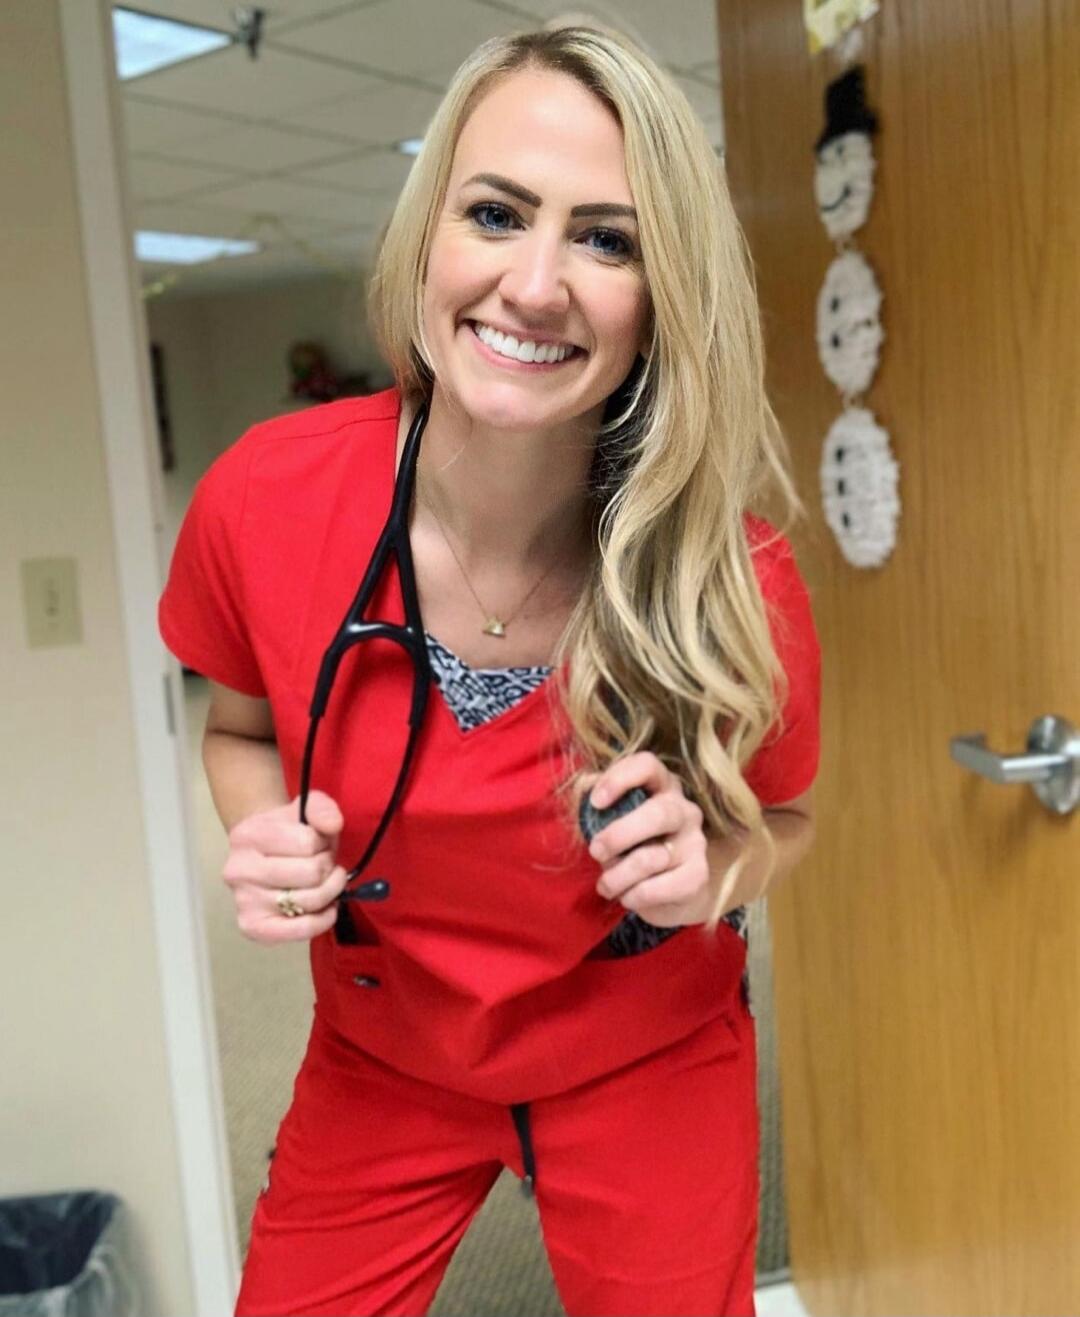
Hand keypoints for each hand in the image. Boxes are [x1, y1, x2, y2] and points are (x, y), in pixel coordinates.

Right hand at [221, 790, 348, 942]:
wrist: (261, 855)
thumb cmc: (288, 833)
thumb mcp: (305, 809)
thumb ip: (322, 808)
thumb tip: (333, 824)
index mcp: (248, 835)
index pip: (308, 842)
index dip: (323, 843)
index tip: (318, 843)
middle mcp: (238, 870)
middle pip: (311, 874)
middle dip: (328, 867)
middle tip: (323, 864)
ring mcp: (243, 901)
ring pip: (309, 901)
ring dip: (330, 891)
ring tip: (324, 882)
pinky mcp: (253, 927)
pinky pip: (298, 931)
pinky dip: (322, 921)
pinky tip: (328, 908)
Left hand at [580, 752, 711, 927]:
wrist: (669, 891)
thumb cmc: (634, 845)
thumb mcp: (615, 821)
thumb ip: (600, 803)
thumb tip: (584, 785)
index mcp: (661, 786)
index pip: (648, 765)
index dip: (620, 778)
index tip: (596, 802)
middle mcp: (684, 809)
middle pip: (658, 814)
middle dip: (618, 836)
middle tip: (595, 851)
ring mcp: (695, 842)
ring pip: (652, 858)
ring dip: (618, 876)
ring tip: (605, 885)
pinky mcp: (697, 875)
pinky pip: (661, 888)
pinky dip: (636, 896)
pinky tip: (627, 897)